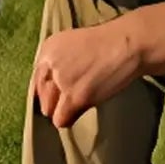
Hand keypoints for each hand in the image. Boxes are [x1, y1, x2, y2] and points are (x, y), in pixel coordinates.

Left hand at [31, 17, 147, 129]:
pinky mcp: (74, 96)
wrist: (128, 44)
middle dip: (54, 101)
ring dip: (63, 110)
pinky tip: (82, 110)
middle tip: (72, 99)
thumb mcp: (74, 44)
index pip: (36, 79)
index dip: (48, 89)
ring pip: (49, 110)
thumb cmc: (108, 44)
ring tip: (79, 104)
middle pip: (41, 96)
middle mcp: (50, 63)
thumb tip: (52, 86)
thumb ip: (60, 62)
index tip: (58, 95)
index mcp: (48, 48)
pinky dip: (70, 119)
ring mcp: (61, 80)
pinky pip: (61, 119)